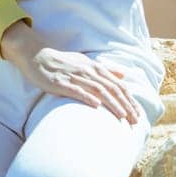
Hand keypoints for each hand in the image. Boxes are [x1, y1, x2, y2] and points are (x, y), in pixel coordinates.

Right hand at [1, 21, 141, 123]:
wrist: (38, 56)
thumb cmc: (63, 62)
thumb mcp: (86, 62)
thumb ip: (105, 69)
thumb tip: (123, 75)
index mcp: (96, 68)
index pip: (117, 85)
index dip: (129, 99)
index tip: (137, 113)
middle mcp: (88, 71)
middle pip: (111, 89)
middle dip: (125, 105)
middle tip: (134, 120)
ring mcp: (75, 77)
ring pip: (98, 91)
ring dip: (112, 104)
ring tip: (122, 116)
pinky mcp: (60, 83)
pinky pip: (76, 91)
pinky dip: (87, 98)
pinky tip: (96, 106)